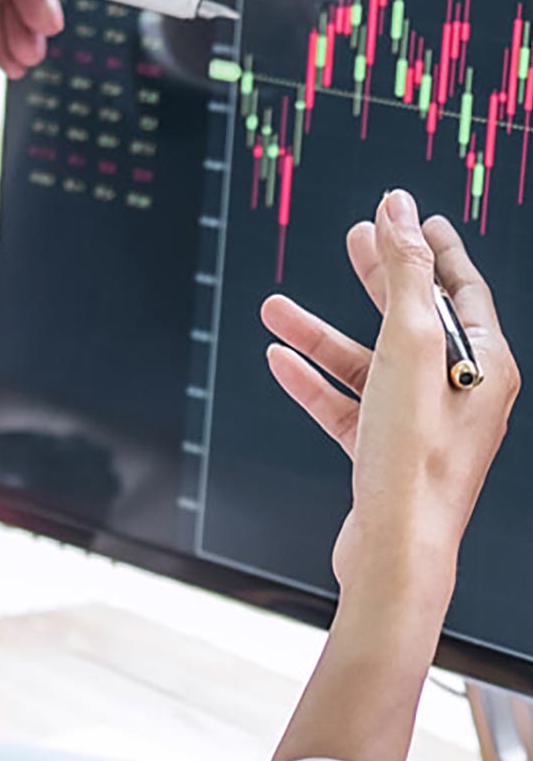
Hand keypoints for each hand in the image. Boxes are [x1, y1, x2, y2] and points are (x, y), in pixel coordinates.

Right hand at [259, 191, 519, 760]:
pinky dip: (313, 381)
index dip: (435, 249)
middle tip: (353, 239)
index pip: (462, 290)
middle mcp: (459, 393)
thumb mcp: (408, 346)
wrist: (395, 551)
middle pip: (413, 319)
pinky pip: (345, 404)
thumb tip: (396, 210)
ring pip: (367, 363)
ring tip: (274, 308)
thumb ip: (402, 273)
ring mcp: (419, 425)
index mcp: (485, 365)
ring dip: (320, 334)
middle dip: (378, 278)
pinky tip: (280, 361)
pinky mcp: (382, 454)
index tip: (413, 217)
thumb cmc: (413, 455)